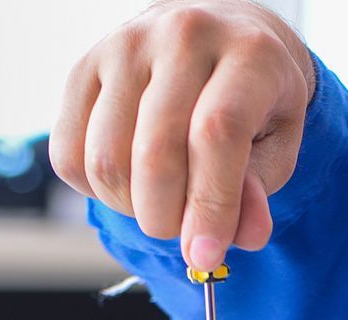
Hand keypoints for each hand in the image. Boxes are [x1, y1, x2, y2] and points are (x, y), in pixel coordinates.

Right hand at [53, 0, 317, 271]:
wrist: (219, 35)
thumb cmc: (255, 100)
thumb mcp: (279, 143)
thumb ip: (260, 191)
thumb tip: (241, 236)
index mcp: (247, 54)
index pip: (217, 134)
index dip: (210, 205)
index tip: (206, 255)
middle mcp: (182, 37)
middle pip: (155, 153)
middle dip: (166, 218)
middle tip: (184, 232)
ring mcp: (125, 46)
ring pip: (106, 160)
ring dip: (130, 208)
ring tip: (161, 201)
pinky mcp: (82, 66)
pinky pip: (68, 154)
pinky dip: (95, 190)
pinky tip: (128, 179)